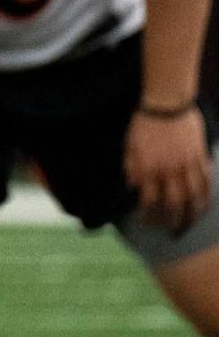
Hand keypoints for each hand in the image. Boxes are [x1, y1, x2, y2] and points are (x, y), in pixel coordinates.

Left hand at [126, 109, 211, 236]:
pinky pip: (206, 180)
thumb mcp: (129, 146)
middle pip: (175, 203)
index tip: (147, 222)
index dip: (149, 215)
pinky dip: (206, 194)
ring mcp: (187, 164)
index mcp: (149, 168)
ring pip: (194, 195)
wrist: (167, 104)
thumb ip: (132, 167)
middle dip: (174, 221)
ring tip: (192, 223)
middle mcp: (169, 170)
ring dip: (194, 212)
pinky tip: (204, 203)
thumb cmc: (143, 124)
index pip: (149, 200)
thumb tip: (134, 186)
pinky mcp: (200, 156)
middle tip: (173, 232)